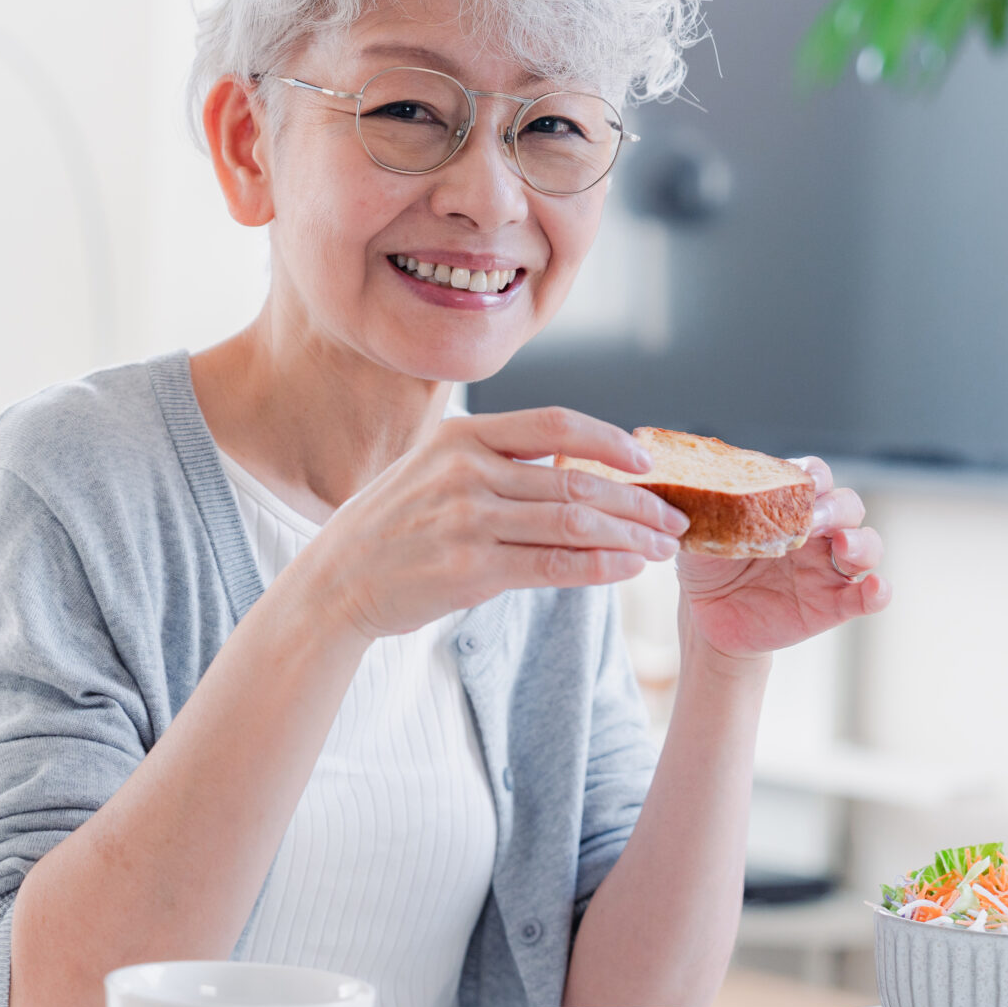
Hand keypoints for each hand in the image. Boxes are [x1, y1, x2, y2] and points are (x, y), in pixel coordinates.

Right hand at [296, 408, 692, 639]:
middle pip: (575, 478)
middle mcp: (465, 471)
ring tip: (662, 547)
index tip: (647, 459)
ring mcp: (466, 520)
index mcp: (460, 435)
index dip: (610, 439)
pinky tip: (627, 569)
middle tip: (673, 518)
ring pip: (573, 520)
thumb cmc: (392, 528)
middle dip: (636, 500)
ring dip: (630, 535)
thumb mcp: (431, 470)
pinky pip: (552, 564)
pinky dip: (599, 566)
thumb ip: (493, 462)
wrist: (334, 582)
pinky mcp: (469, 570)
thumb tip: (572, 466)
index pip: (553, 424)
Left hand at [674, 457, 889, 661]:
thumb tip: (673, 485)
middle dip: (837, 508)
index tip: (801, 484)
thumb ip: (695, 508)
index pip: (815, 477)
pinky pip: (868, 597)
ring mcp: (827, 568)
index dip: (814, 476)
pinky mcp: (833, 604)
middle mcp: (815, 532)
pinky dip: (879, 592)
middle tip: (813, 521)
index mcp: (787, 506)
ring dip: (863, 543)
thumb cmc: (706, 565)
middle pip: (847, 506)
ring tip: (845, 548)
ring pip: (867, 545)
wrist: (707, 618)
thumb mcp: (696, 533)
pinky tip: (875, 590)